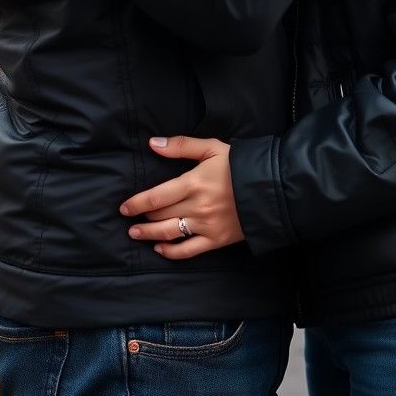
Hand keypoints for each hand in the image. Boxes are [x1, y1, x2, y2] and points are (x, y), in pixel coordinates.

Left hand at [119, 136, 243, 258]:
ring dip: (149, 235)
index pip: (156, 197)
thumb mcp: (212, 148)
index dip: (136, 204)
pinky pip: (188, 251)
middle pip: (160, 216)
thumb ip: (181, 145)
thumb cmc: (240, 165)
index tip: (124, 207)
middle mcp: (197, 206)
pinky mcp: (216, 240)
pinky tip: (160, 248)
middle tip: (128, 220)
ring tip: (136, 234)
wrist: (271, 187)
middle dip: (141, 219)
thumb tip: (153, 144)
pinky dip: (171, 252)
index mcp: (194, 182)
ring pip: (169, 234)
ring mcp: (206, 225)